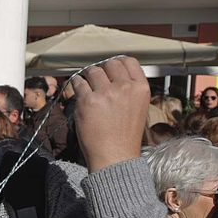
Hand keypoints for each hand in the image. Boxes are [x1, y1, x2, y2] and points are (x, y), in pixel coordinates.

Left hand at [66, 56, 149, 172]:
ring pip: (93, 71)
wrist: (115, 156)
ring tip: (87, 88)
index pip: (129, 61)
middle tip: (97, 81)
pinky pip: (78, 83)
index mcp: (141, 88)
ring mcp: (106, 93)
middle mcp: (125, 87)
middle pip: (110, 63)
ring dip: (88, 77)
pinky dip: (76, 85)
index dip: (117, 64)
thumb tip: (113, 73)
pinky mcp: (88, 101)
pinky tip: (78, 91)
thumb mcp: (138, 107)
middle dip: (102, 70)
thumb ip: (129, 89)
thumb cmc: (124, 135)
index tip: (110, 70)